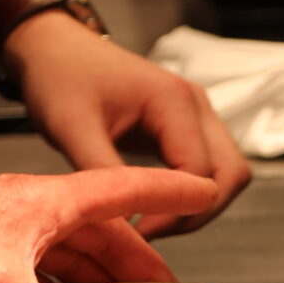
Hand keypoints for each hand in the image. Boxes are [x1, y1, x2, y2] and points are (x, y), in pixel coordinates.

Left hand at [3, 11, 250, 232]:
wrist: (53, 48)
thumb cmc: (60, 76)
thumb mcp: (73, 128)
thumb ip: (106, 175)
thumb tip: (129, 223)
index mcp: (175, 101)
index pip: (202, 173)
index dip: (176, 210)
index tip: (138, 233)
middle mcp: (196, 106)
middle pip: (231, 176)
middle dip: (197, 212)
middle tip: (152, 234)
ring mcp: (196, 116)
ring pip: (226, 175)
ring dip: (198, 205)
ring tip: (151, 222)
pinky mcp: (185, 127)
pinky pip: (207, 169)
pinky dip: (189, 193)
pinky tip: (153, 206)